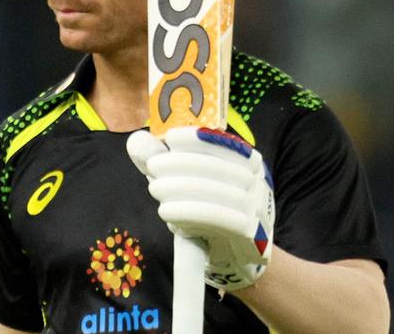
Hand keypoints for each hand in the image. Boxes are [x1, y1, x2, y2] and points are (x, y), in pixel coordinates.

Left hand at [127, 126, 274, 290]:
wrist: (238, 256)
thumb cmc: (208, 209)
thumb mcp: (187, 181)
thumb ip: (163, 159)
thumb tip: (136, 141)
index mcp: (246, 158)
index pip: (220, 141)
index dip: (193, 137)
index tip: (168, 138)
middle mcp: (256, 178)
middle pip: (213, 165)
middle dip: (177, 163)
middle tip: (152, 167)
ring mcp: (256, 205)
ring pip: (212, 191)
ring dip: (177, 187)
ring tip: (155, 188)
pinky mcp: (250, 232)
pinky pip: (216, 217)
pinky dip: (186, 211)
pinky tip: (165, 210)